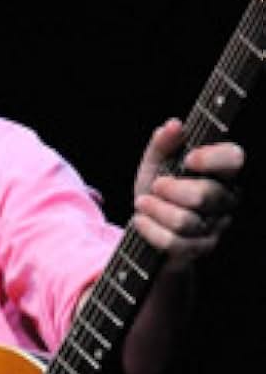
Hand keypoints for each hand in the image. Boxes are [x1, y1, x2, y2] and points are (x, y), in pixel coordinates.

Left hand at [132, 118, 243, 267]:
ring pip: (185, 221)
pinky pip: (173, 243)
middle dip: (171, 189)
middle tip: (157, 186)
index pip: (234, 159)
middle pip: (205, 195)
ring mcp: (215, 226)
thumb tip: (173, 125)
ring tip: (142, 203)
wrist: (148, 228)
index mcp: (221, 171)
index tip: (189, 159)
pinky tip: (141, 220)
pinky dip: (150, 230)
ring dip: (156, 210)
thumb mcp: (155, 163)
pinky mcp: (199, 249)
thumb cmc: (158, 190)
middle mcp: (226, 199)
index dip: (212, 158)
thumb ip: (162, 143)